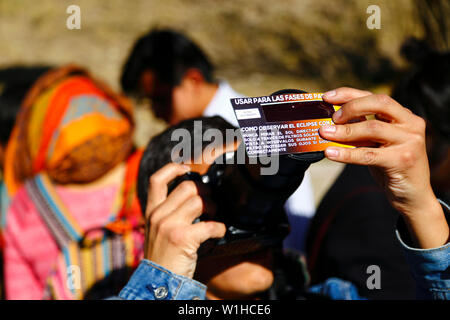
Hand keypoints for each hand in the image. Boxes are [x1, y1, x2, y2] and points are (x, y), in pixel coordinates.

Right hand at [143, 163, 225, 277]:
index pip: (156, 180)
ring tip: (215, 216)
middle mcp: (157, 215)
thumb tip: (196, 196)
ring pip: (199, 200)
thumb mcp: (159, 231)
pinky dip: (219, 228)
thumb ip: (170, 213)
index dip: (172, 168)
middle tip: (212, 202)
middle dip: (205, 191)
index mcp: (151, 212)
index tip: (186, 168)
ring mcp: (168, 225)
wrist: (157, 283)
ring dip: (214, 207)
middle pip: (187, 186)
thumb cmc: (164, 257)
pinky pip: (209, 225)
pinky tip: (219, 232)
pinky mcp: (181, 238)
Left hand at [319, 87, 448, 247]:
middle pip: (379, 103)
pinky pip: (369, 154)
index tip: (328, 97)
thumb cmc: (390, 166)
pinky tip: (330, 153)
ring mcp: (410, 140)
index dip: (349, 94)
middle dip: (351, 107)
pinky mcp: (403, 159)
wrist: (412, 195)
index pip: (374, 96)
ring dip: (345, 131)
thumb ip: (361, 129)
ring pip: (373, 128)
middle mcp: (410, 123)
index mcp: (403, 115)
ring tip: (325, 133)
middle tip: (331, 118)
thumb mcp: (376, 143)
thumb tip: (330, 122)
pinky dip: (347, 153)